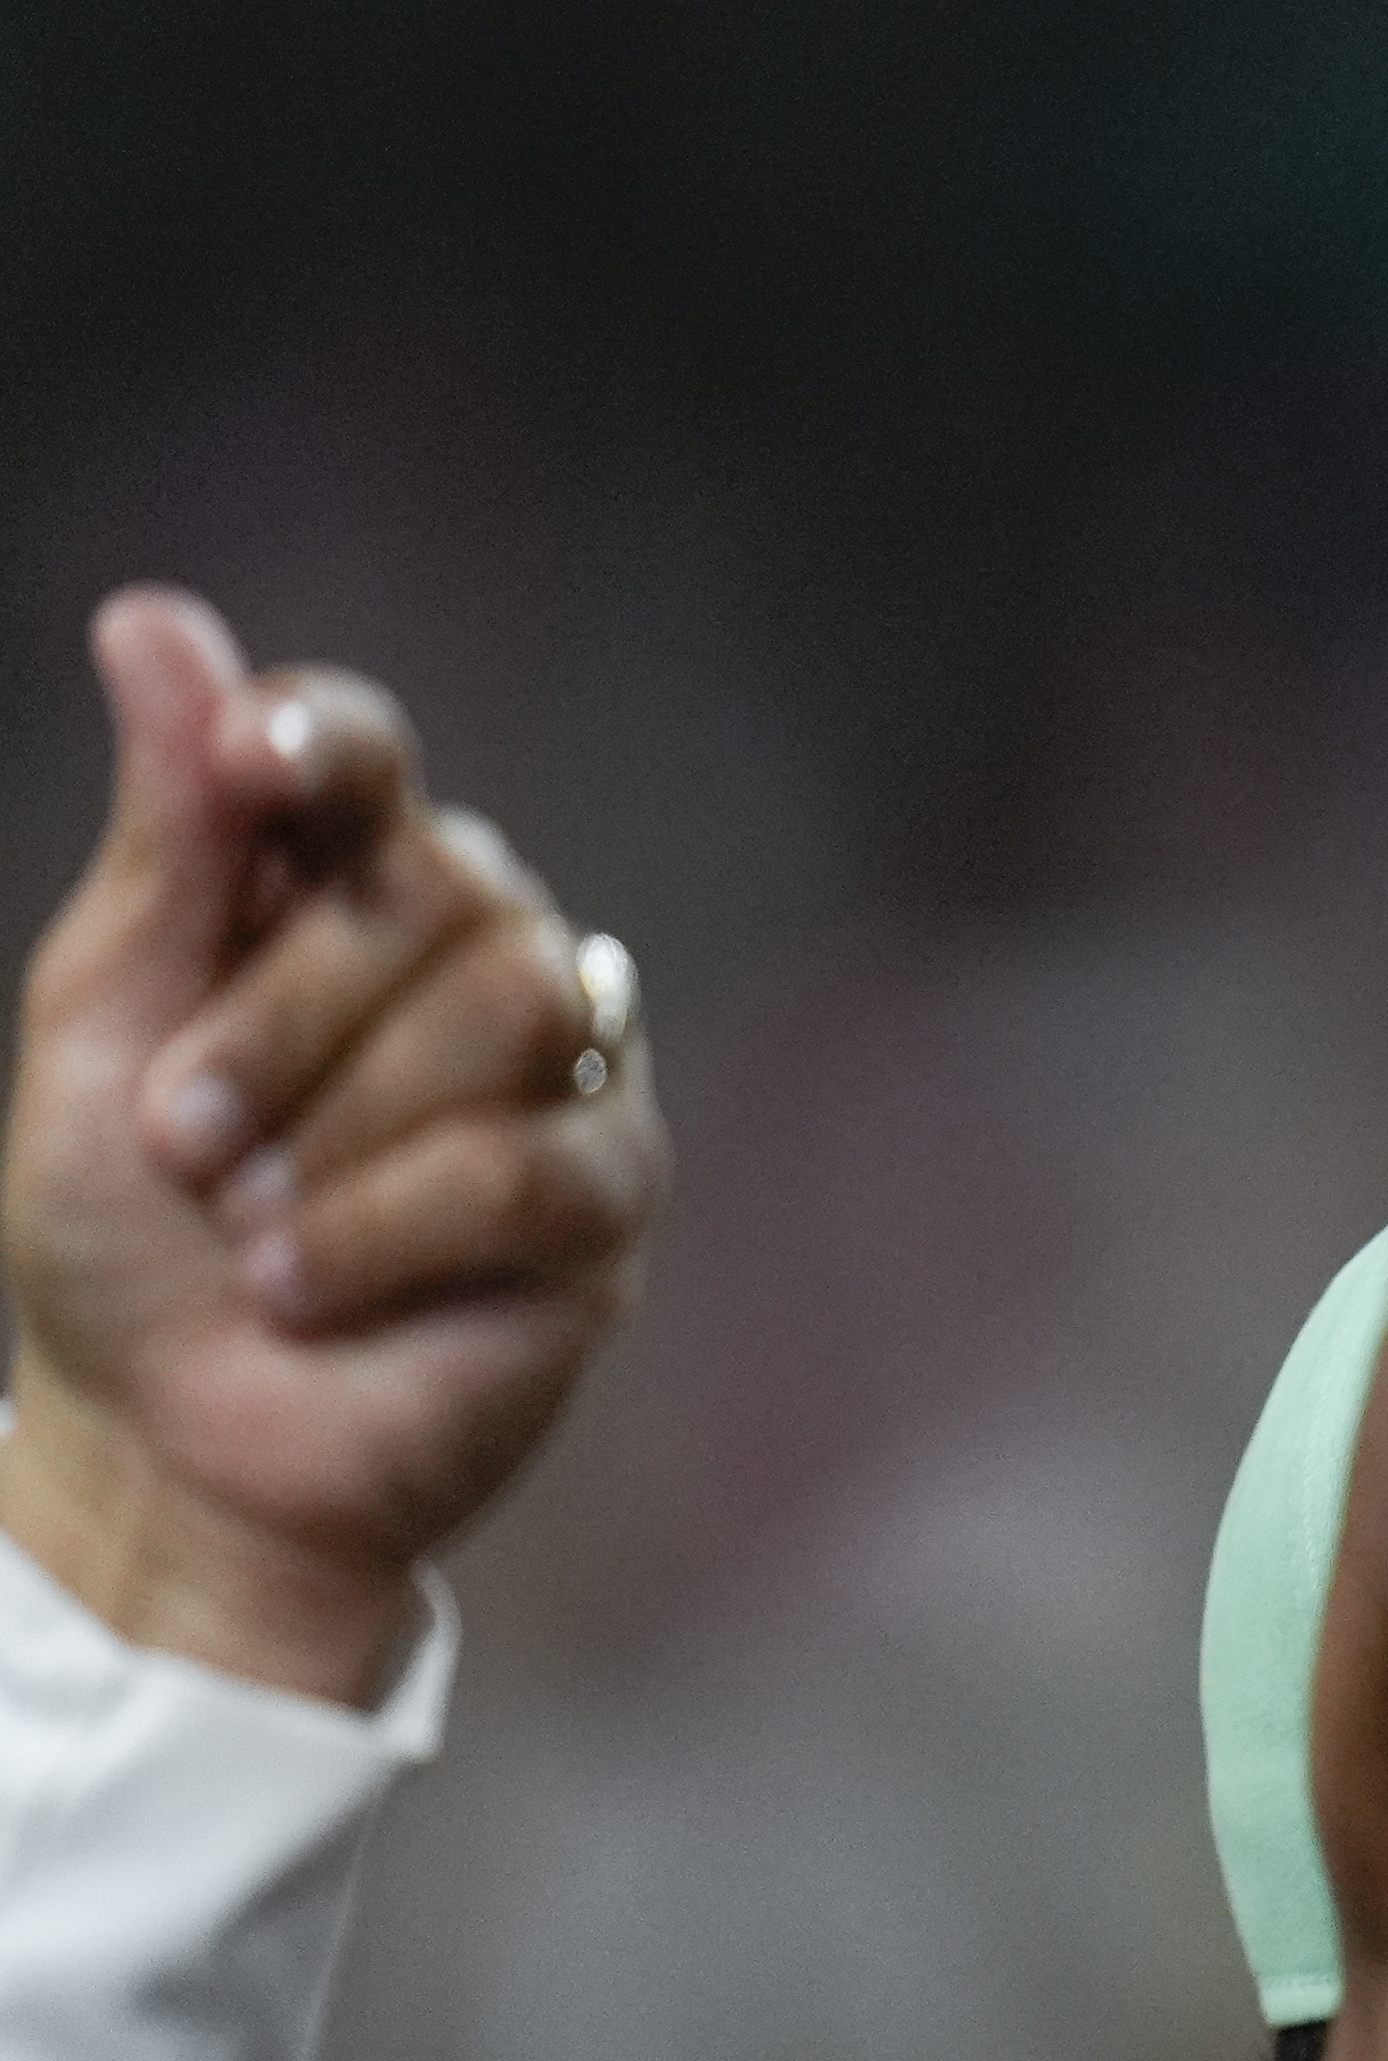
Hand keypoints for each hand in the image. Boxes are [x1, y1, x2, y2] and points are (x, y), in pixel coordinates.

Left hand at [0, 589, 669, 1698]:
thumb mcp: (103, 1023)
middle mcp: (472, 953)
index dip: (324, 746)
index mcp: (338, 891)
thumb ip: (167, 836)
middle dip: (277, 1021)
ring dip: (335, 1134)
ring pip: (507, 1010)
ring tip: (248, 1233)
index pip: (365, 761)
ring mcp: (562, 1075)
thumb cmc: (123, 1236)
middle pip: (433, 892)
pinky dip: (392, 1227)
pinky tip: (310, 1288)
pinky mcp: (610, 1201)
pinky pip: (535, 1162)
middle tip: (177, 1141)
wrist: (176, 1444)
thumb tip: (153, 616)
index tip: (255, 759)